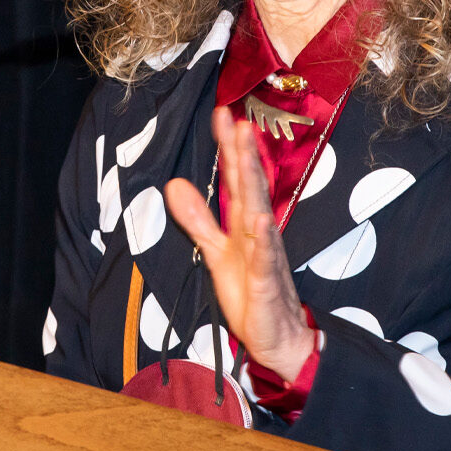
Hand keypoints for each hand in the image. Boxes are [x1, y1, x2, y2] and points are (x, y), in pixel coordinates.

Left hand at [165, 106, 315, 380]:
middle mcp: (258, 232)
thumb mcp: (216, 251)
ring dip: (254, 182)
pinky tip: (261, 220)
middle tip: (238, 119)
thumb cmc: (250, 291)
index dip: (229, 148)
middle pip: (250, 186)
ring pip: (259, 212)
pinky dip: (263, 240)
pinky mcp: (266, 283)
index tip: (222, 114)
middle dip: (243, 153)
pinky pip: (265, 259)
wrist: (276, 336)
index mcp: (244, 224)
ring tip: (248, 152)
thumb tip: (174, 184)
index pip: (236, 179)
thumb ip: (197, 219)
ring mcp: (265, 255)